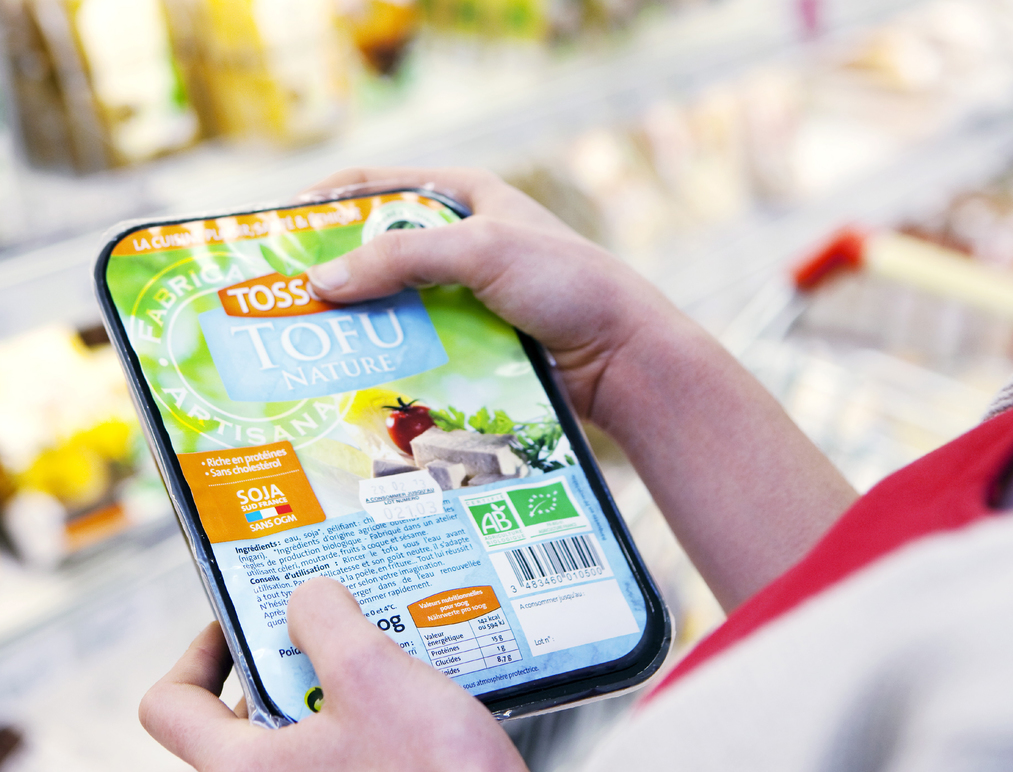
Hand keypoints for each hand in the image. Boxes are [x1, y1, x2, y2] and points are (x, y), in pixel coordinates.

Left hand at [140, 577, 527, 771]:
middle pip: (239, 717)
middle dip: (286, 663)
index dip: (200, 652)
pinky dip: (359, 720)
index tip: (244, 624)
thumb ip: (325, 619)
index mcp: (244, 771)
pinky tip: (406, 698)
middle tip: (330, 631)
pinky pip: (337, 756)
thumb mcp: (373, 672)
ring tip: (380, 659)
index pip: (170, 707)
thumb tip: (307, 598)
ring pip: (296, 735)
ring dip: (331, 689)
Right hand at [301, 167, 856, 609]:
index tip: (273, 232)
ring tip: (304, 348)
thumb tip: (322, 281)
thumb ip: (402, 257)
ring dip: (358, 324)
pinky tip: (355, 378)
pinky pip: (420, 343)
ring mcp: (470, 294)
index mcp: (467, 196)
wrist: (624, 357)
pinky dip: (389, 356)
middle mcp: (464, 241)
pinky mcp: (477, 339)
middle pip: (379, 250)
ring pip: (396, 304)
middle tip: (278, 303)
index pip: (378, 184)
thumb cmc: (567, 283)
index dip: (324, 202)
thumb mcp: (483, 251)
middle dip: (334, 274)